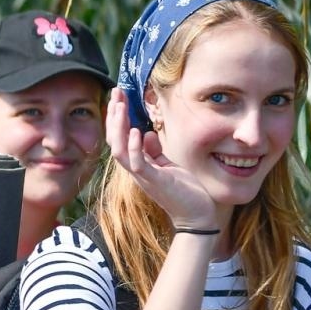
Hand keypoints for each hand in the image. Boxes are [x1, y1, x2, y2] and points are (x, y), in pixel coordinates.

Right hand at [105, 89, 217, 230]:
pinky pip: (137, 163)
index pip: (121, 138)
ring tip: (119, 107)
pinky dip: (134, 147)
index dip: (117, 118)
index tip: (118, 97)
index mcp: (138, 165)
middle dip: (113, 116)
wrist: (197, 216)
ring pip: (120, 150)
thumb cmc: (185, 192)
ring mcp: (143, 176)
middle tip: (115, 93)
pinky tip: (135, 131)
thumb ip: (155, 152)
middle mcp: (135, 170)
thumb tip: (146, 134)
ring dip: (118, 128)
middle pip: (115, 141)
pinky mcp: (154, 181)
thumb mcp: (169, 166)